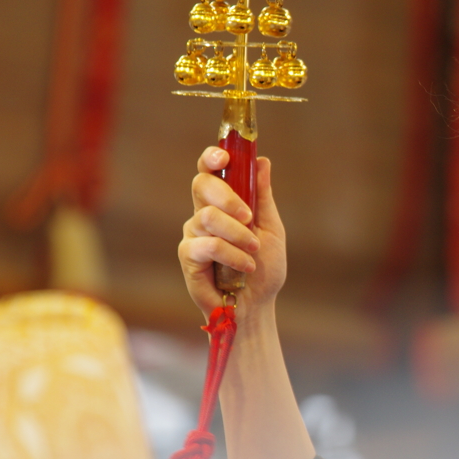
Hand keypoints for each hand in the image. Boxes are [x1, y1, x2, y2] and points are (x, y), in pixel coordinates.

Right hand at [179, 147, 286, 318]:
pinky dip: (232, 254)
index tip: (224, 155)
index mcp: (223, 203)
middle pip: (201, 184)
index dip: (211, 158)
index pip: (209, 171)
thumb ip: (262, 196)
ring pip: (208, 217)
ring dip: (238, 234)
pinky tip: (245, 266)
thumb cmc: (264, 267)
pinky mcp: (188, 256)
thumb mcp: (271, 228)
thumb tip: (262, 161)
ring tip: (254, 251)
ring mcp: (193, 234)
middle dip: (227, 196)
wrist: (257, 303)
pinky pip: (207, 245)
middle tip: (249, 217)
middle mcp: (203, 214)